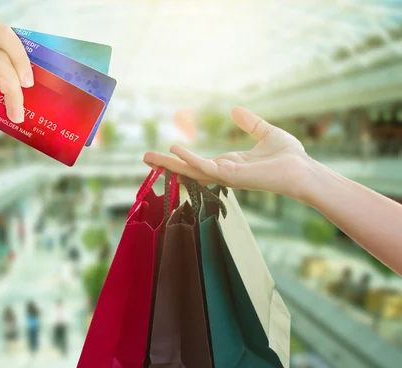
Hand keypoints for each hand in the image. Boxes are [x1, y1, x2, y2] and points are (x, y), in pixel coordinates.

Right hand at [143, 107, 319, 201]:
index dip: (179, 159)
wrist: (303, 170)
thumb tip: (235, 110)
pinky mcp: (231, 175)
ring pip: (190, 170)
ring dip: (168, 164)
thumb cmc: (290, 157)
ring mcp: (225, 176)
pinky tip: (174, 150)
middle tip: (145, 158)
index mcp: (229, 164)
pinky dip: (189, 159)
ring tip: (147, 156)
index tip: (163, 153)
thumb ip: (250, 123)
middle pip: (187, 169)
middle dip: (166, 164)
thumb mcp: (266, 133)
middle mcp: (223, 172)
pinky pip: (205, 167)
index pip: (198, 163)